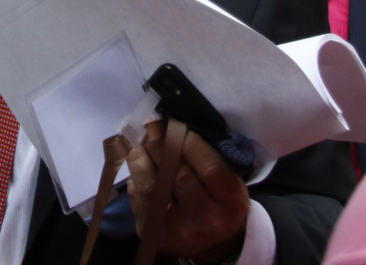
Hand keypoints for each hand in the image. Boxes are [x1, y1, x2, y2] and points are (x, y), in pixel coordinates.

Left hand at [126, 121, 249, 262]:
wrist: (215, 243)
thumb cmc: (219, 200)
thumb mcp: (227, 178)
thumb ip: (205, 155)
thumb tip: (168, 127)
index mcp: (230, 201)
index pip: (208, 167)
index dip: (186, 141)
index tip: (172, 123)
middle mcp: (205, 219)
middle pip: (176, 175)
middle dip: (159, 144)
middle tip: (149, 125)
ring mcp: (177, 230)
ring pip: (150, 188)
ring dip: (140, 159)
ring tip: (139, 143)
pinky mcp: (154, 236)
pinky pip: (138, 200)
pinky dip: (135, 179)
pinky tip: (138, 167)